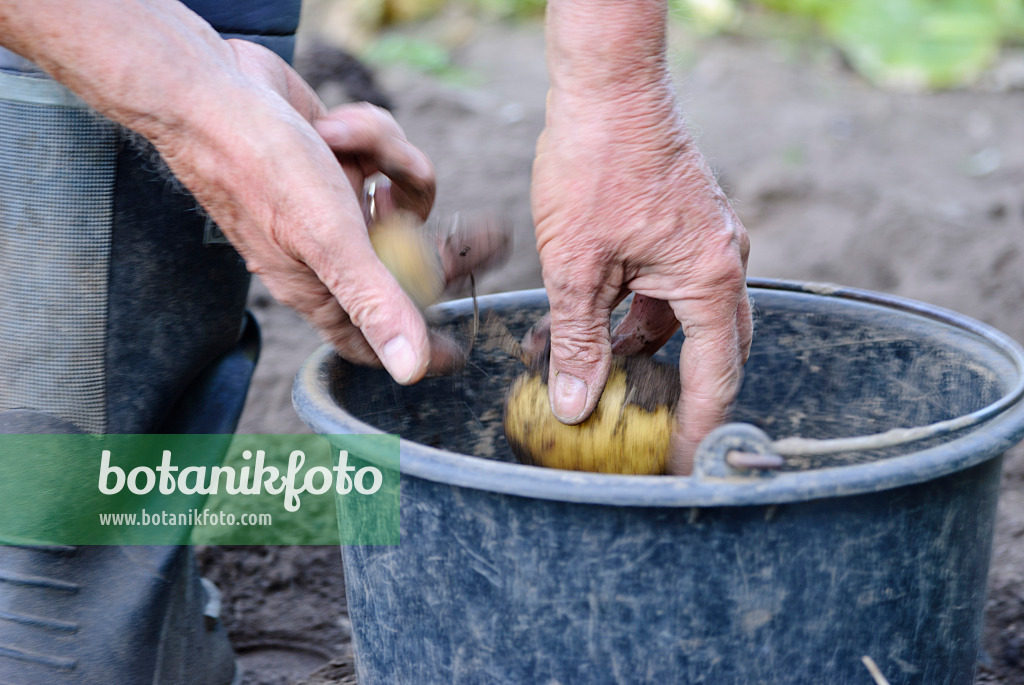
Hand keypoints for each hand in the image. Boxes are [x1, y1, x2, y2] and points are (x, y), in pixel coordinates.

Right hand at [160, 40, 454, 380]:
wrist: (212, 88)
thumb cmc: (260, 168)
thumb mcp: (328, 241)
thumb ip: (374, 303)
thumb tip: (411, 372)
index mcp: (321, 286)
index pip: (372, 340)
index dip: (415, 350)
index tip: (458, 354)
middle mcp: (332, 251)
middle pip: (411, 266)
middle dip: (446, 247)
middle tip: (494, 237)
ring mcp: (339, 206)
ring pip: (406, 200)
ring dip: (390, 163)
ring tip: (347, 145)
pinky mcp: (343, 163)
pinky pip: (387, 159)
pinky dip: (371, 139)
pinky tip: (336, 127)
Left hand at [531, 84, 751, 474]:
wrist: (607, 87)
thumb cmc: (594, 164)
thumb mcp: (576, 266)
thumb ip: (578, 341)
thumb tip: (576, 405)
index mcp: (710, 279)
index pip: (716, 376)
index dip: (700, 428)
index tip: (684, 466)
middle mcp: (723, 263)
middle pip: (712, 352)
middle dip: (678, 395)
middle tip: (648, 434)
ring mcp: (708, 242)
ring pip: (685, 320)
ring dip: (643, 351)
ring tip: (591, 375)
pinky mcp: (685, 228)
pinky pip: (672, 289)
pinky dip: (638, 314)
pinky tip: (593, 324)